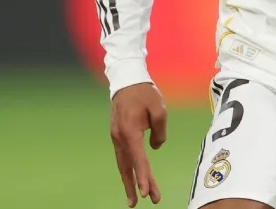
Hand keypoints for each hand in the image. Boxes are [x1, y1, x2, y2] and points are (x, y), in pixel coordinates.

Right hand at [110, 83, 166, 206]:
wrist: (126, 79)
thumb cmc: (144, 93)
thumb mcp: (159, 110)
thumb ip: (159, 132)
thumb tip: (155, 146)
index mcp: (130, 131)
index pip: (138, 160)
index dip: (144, 177)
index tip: (146, 192)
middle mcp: (120, 136)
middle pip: (127, 166)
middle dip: (136, 185)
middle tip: (145, 201)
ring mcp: (116, 135)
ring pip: (122, 163)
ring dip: (129, 180)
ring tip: (134, 198)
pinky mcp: (117, 133)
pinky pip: (122, 155)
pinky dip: (127, 168)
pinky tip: (132, 177)